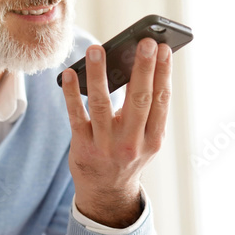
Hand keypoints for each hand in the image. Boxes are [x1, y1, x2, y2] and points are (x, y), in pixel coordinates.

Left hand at [61, 38, 172, 226]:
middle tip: (145, 41)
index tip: (164, 48)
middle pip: (139, 100)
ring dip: (100, 74)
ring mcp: (106, 146)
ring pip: (103, 105)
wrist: (106, 193)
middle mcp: (132, 143)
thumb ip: (147, 111)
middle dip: (143, 69)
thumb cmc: (128, 154)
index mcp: (154, 139)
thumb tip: (141, 66)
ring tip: (97, 48)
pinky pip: (76, 116)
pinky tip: (70, 74)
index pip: (161, 101)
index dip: (164, 73)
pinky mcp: (83, 147)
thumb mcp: (146, 139)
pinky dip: (72, 94)